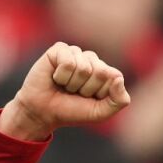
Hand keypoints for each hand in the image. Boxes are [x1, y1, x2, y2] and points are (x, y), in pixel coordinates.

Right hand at [0, 42, 131, 140]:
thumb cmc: (72, 111)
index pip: (115, 77)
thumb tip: (118, 77)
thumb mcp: (100, 113)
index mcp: (106, 73)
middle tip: (75, 93)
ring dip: (72, 84)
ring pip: (84, 68)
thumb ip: (119, 100)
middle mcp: (92, 60)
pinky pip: (68, 62)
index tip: (89, 99)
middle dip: (87, 89)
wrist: (43, 113)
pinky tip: (55, 77)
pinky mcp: (60, 49)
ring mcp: (76, 53)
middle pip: (100, 72)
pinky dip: (61, 76)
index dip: (101, 93)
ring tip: (65, 86)